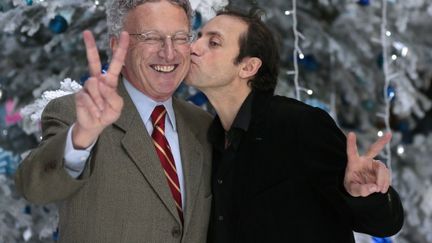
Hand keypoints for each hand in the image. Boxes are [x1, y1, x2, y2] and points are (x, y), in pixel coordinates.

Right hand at [72, 30, 128, 148]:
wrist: (94, 125)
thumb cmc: (107, 114)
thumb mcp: (117, 107)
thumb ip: (113, 96)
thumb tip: (100, 84)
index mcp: (110, 81)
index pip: (116, 62)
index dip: (120, 49)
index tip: (124, 34)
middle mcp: (98, 80)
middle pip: (94, 61)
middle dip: (90, 47)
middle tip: (86, 32)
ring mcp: (87, 86)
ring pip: (94, 86)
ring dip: (100, 100)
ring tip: (100, 108)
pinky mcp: (79, 94)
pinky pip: (88, 98)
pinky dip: (93, 107)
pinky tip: (94, 111)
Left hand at [344, 132, 391, 196]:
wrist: (360, 189)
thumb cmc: (352, 186)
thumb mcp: (352, 190)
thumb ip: (361, 190)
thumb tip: (374, 187)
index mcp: (353, 162)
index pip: (351, 152)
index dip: (351, 143)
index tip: (351, 133)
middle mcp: (364, 160)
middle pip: (374, 150)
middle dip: (382, 141)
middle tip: (389, 134)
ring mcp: (374, 164)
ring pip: (382, 168)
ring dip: (383, 179)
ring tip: (379, 190)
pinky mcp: (381, 170)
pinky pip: (387, 174)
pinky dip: (386, 183)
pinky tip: (382, 189)